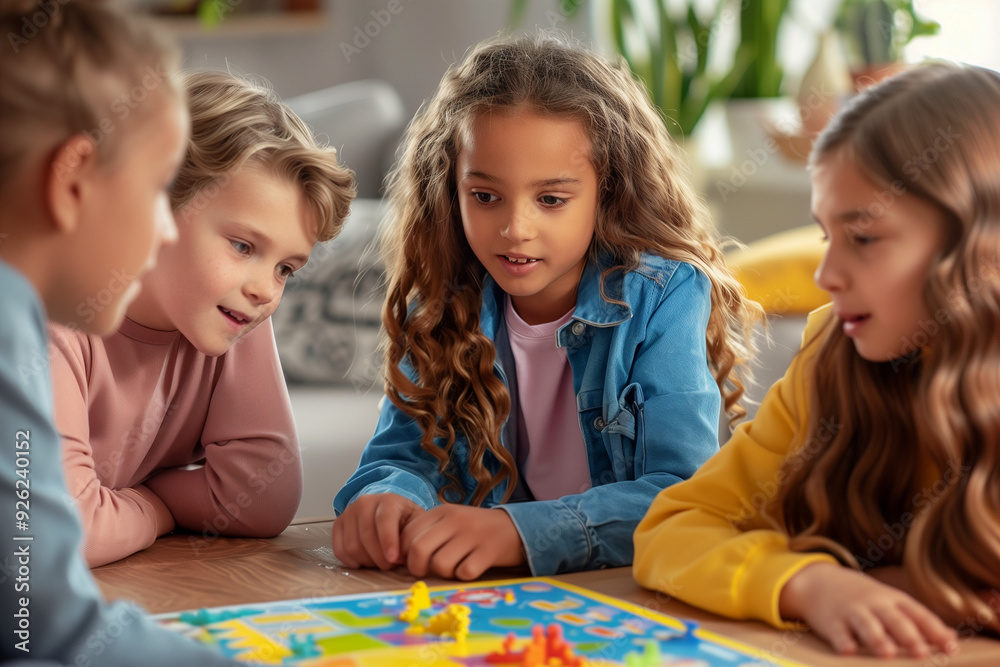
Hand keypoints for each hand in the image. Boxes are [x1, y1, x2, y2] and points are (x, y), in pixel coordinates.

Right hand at [331, 493, 423, 569]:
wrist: (389, 511)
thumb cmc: (404, 521)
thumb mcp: (416, 523)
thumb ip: (415, 537)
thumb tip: (412, 556)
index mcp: (387, 500)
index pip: (384, 520)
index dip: (388, 541)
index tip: (394, 559)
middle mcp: (365, 503)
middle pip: (366, 536)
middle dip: (380, 558)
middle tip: (391, 565)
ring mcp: (349, 512)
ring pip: (352, 546)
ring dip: (367, 561)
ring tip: (380, 561)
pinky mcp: (338, 524)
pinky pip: (340, 550)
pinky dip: (352, 561)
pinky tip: (365, 562)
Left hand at [400, 505, 525, 580]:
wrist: (514, 528)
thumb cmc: (474, 529)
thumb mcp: (449, 522)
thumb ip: (427, 533)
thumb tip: (401, 558)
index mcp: (441, 511)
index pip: (407, 534)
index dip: (404, 554)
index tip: (413, 562)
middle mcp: (454, 520)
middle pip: (418, 550)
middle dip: (417, 568)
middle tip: (427, 572)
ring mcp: (472, 535)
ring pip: (439, 564)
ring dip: (443, 573)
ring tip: (453, 568)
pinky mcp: (489, 551)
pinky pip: (464, 572)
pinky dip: (464, 576)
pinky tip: (470, 569)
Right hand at [780, 562, 958, 658]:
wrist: (819, 582)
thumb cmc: (865, 599)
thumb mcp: (892, 603)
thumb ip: (920, 621)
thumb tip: (953, 639)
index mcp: (894, 601)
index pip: (918, 614)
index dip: (934, 631)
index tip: (950, 647)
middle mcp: (875, 605)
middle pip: (894, 619)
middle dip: (908, 635)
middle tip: (921, 652)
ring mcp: (852, 612)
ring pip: (867, 625)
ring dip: (877, 638)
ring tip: (887, 653)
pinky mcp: (832, 622)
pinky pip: (838, 632)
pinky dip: (842, 641)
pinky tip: (848, 650)